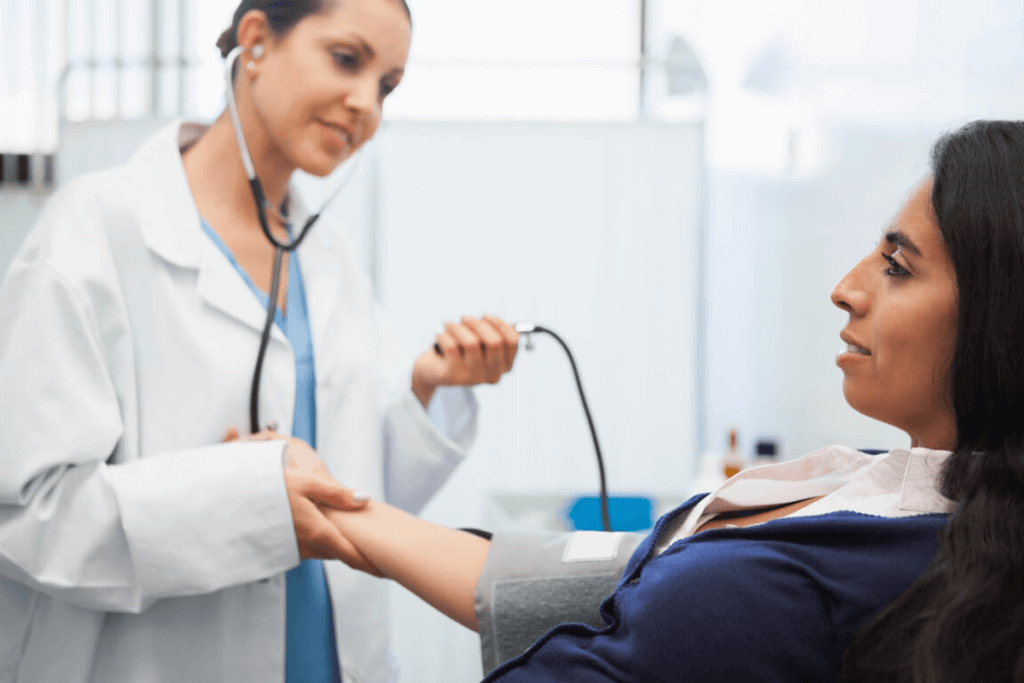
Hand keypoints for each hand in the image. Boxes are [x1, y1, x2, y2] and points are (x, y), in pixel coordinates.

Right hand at [223, 428, 381, 573]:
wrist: (230, 498)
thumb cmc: (270, 486)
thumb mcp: (308, 483)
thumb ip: (337, 493)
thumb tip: (365, 499)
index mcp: (317, 531)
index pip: (350, 553)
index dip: (369, 563)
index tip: (385, 570)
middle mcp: (306, 545)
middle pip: (338, 554)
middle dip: (356, 556)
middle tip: (377, 558)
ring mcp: (292, 548)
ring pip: (322, 552)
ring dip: (337, 549)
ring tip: (355, 544)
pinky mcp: (281, 546)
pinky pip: (307, 549)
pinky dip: (319, 544)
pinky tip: (321, 532)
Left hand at [412, 315, 519, 407]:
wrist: (434, 371)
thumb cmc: (460, 351)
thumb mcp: (481, 342)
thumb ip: (491, 330)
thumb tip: (490, 317)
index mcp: (504, 365)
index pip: (512, 341)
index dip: (499, 323)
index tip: (485, 315)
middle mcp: (492, 374)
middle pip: (494, 341)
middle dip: (477, 323)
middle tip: (464, 318)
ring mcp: (473, 377)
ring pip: (471, 343)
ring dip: (458, 327)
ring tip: (449, 324)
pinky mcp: (454, 376)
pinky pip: (451, 346)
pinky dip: (444, 336)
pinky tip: (441, 336)